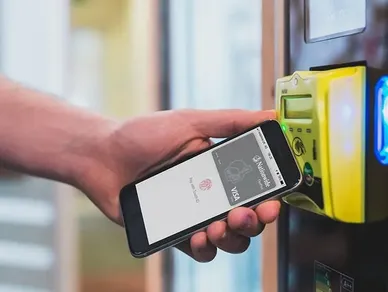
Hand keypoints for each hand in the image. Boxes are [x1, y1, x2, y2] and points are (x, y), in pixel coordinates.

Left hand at [77, 109, 280, 261]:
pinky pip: (199, 250)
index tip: (271, 202)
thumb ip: (230, 122)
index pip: (256, 189)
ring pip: (228, 238)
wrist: (101, 155)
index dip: (269, 199)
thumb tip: (270, 116)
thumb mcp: (189, 122)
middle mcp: (211, 193)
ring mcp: (193, 214)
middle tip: (243, 214)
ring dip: (231, 238)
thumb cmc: (143, 135)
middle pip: (247, 218)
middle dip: (252, 222)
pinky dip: (205, 248)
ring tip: (216, 227)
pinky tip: (198, 237)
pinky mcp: (174, 231)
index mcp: (220, 169)